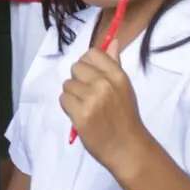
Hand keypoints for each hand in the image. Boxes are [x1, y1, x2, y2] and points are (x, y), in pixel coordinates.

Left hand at [60, 44, 150, 169]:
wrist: (126, 147)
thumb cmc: (125, 117)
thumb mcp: (124, 88)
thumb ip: (115, 64)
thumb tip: (113, 41)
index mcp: (117, 75)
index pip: (92, 54)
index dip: (87, 64)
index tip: (90, 76)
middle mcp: (104, 84)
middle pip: (76, 68)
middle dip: (78, 80)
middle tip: (88, 95)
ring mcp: (92, 99)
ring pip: (67, 85)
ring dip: (72, 95)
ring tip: (85, 107)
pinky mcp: (81, 114)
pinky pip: (63, 99)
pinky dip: (68, 107)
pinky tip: (80, 115)